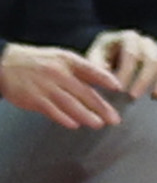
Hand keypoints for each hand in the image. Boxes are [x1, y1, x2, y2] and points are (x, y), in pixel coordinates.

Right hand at [0, 42, 116, 130]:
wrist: (7, 64)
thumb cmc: (37, 61)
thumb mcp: (60, 57)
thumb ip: (78, 68)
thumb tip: (98, 81)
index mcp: (68, 61)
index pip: (92, 70)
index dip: (106, 79)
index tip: (119, 88)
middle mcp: (60, 74)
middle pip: (85, 92)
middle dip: (102, 106)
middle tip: (114, 118)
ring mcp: (48, 88)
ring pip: (71, 104)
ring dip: (87, 116)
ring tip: (99, 124)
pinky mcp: (35, 100)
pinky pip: (53, 111)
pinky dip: (64, 119)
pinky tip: (75, 125)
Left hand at [90, 35, 156, 101]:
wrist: (103, 67)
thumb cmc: (94, 66)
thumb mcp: (90, 64)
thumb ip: (95, 70)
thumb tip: (103, 82)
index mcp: (126, 38)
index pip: (131, 51)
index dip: (126, 70)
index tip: (118, 90)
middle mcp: (143, 42)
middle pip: (151, 56)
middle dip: (144, 77)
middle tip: (133, 97)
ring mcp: (155, 51)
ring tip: (155, 98)